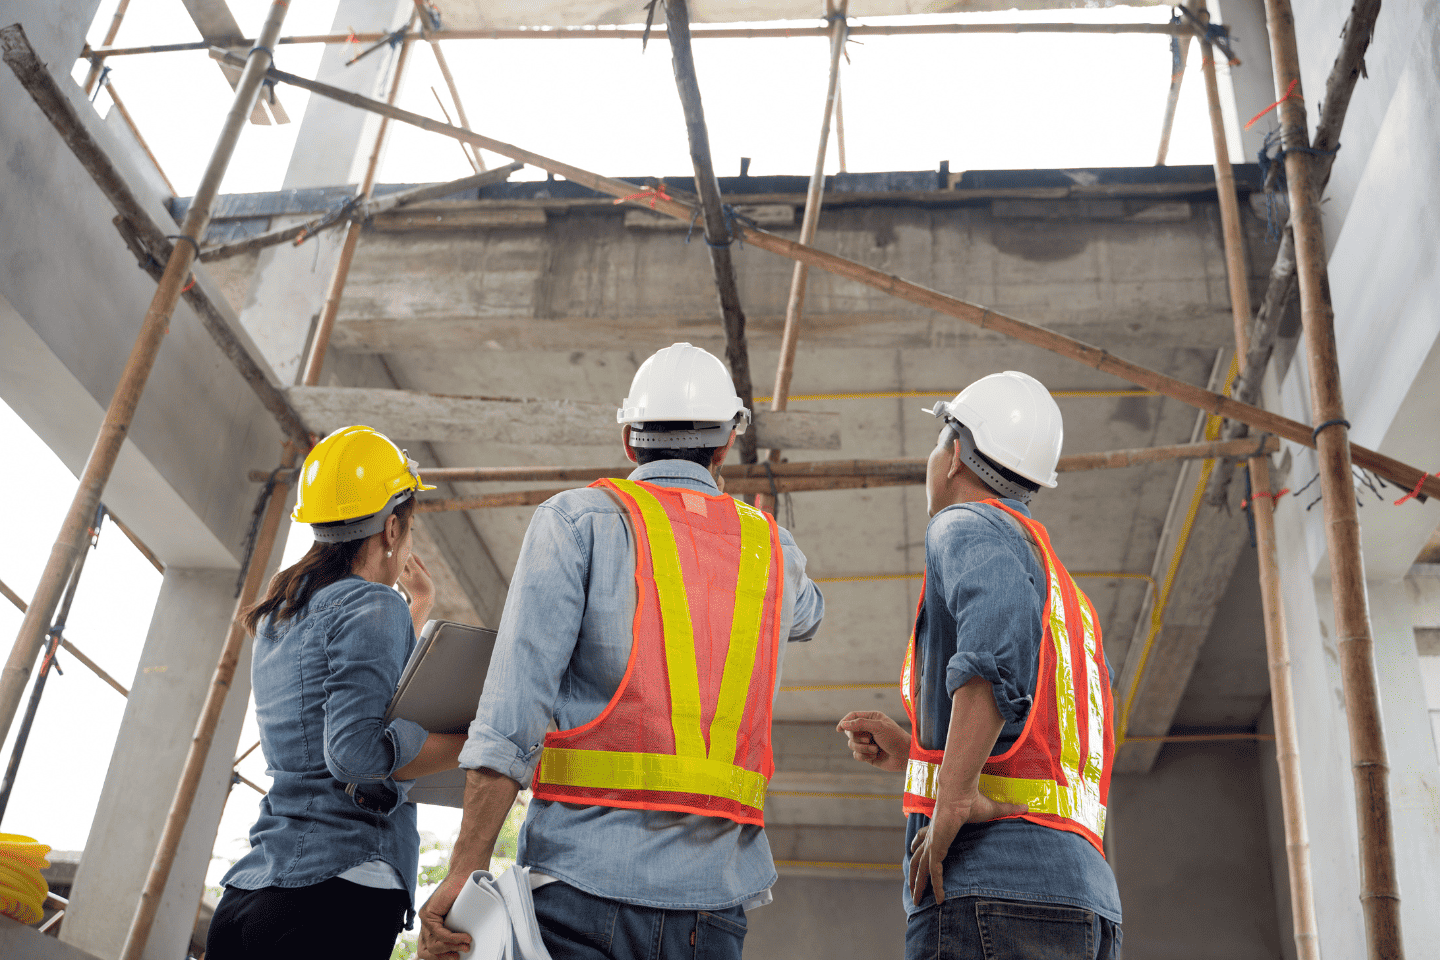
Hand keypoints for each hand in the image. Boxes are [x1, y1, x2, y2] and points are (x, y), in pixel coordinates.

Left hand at [400, 553, 434, 632]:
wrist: (425, 599)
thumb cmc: (421, 587)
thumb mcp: (417, 572)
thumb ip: (411, 562)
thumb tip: (406, 552)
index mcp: (400, 570)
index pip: (404, 555)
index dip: (414, 557)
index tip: (421, 566)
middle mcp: (401, 571)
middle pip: (409, 557)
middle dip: (419, 562)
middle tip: (424, 571)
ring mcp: (406, 572)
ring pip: (413, 561)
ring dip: (421, 566)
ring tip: (426, 574)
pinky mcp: (411, 574)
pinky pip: (416, 566)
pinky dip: (422, 569)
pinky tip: (426, 575)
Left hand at [417, 871, 472, 959]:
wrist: (464, 877)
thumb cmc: (466, 896)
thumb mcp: (460, 921)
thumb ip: (456, 932)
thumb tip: (463, 949)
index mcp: (433, 926)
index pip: (428, 949)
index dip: (441, 957)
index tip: (456, 958)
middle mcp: (426, 923)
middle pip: (427, 950)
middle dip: (443, 956)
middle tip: (458, 956)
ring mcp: (425, 918)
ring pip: (433, 944)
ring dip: (452, 947)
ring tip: (466, 945)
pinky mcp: (428, 913)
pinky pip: (439, 933)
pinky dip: (453, 938)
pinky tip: (464, 938)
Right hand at [836, 711, 909, 772]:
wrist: (905, 756)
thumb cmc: (895, 738)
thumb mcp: (878, 727)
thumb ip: (860, 724)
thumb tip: (843, 724)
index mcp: (872, 718)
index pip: (853, 716)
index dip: (845, 722)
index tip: (839, 728)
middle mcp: (868, 729)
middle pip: (850, 732)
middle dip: (858, 737)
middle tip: (869, 739)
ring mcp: (867, 742)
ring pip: (852, 744)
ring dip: (862, 748)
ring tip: (875, 749)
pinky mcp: (867, 755)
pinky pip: (856, 755)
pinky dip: (864, 756)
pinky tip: (874, 756)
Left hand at [907, 789, 1027, 904]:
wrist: (960, 793)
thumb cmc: (972, 799)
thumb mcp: (992, 810)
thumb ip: (1007, 810)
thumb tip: (1026, 807)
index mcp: (937, 826)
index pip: (923, 837)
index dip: (917, 844)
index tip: (911, 850)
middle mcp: (932, 836)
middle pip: (917, 857)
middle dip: (914, 873)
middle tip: (911, 887)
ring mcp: (932, 844)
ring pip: (920, 869)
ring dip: (918, 884)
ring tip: (917, 900)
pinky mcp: (937, 849)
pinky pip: (935, 873)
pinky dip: (937, 887)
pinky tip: (940, 900)